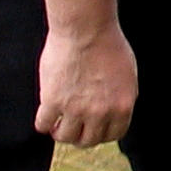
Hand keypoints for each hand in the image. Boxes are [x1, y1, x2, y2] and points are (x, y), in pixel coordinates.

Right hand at [34, 27, 138, 147]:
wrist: (86, 29)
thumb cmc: (107, 43)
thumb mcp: (127, 74)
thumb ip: (122, 96)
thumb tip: (116, 111)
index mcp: (122, 106)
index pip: (113, 135)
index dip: (101, 133)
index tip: (92, 128)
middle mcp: (101, 113)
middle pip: (88, 140)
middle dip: (80, 135)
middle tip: (73, 126)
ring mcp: (76, 109)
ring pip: (65, 137)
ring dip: (60, 131)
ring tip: (57, 122)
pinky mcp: (53, 102)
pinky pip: (43, 125)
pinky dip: (43, 123)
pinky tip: (45, 114)